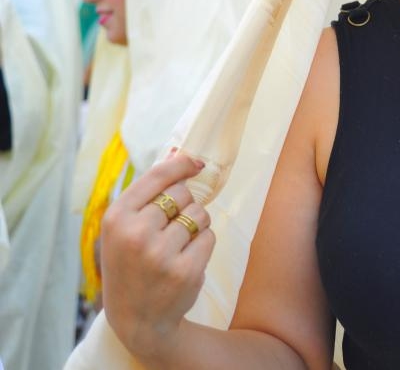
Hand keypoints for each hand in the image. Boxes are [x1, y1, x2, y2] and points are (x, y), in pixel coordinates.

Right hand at [100, 152, 213, 363]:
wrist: (137, 319)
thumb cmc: (131, 264)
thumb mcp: (123, 229)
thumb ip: (147, 194)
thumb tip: (181, 153)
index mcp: (116, 218)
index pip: (157, 176)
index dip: (181, 165)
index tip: (196, 163)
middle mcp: (135, 233)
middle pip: (183, 194)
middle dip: (184, 206)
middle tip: (169, 230)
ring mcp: (160, 253)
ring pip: (199, 214)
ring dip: (195, 225)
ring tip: (176, 246)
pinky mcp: (185, 270)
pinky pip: (209, 236)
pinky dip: (203, 244)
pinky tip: (185, 261)